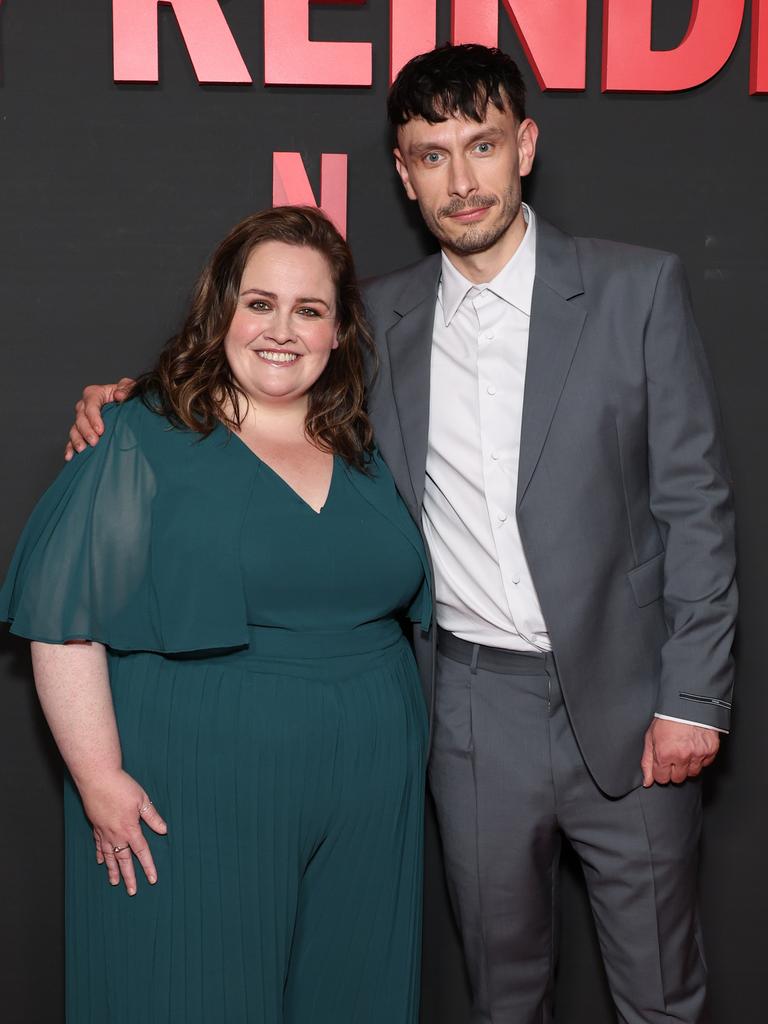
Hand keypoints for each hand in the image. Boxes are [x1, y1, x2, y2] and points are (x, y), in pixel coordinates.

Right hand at [64, 378, 135, 460]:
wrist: (126, 406)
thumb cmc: (127, 396)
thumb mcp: (131, 388)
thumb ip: (126, 388)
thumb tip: (119, 395)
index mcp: (95, 394)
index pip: (91, 404)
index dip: (94, 418)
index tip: (101, 430)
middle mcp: (84, 406)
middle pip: (81, 418)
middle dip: (86, 431)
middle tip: (94, 442)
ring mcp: (82, 419)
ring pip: (75, 429)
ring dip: (77, 440)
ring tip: (82, 450)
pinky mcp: (81, 431)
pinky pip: (72, 439)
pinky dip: (70, 448)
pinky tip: (70, 456)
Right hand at [78, 768, 167, 894]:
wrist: (98, 779)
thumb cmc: (121, 787)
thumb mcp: (142, 800)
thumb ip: (152, 817)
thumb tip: (164, 830)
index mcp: (130, 829)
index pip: (142, 852)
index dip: (148, 866)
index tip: (152, 879)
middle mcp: (116, 834)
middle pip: (124, 859)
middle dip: (129, 876)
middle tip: (132, 891)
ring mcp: (104, 832)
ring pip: (109, 856)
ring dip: (113, 870)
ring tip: (115, 883)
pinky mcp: (96, 826)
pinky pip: (98, 845)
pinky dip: (100, 855)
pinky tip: (101, 862)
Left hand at [641, 718, 719, 786]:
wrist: (688, 704)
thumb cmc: (667, 719)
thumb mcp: (651, 738)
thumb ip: (647, 762)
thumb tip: (647, 782)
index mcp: (665, 754)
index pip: (662, 778)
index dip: (661, 772)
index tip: (662, 764)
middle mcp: (682, 756)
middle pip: (678, 778)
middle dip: (674, 770)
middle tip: (674, 756)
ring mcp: (698, 754)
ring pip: (693, 773)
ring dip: (688, 765)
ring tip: (684, 750)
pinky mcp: (711, 750)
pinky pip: (706, 763)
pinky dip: (700, 758)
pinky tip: (694, 746)